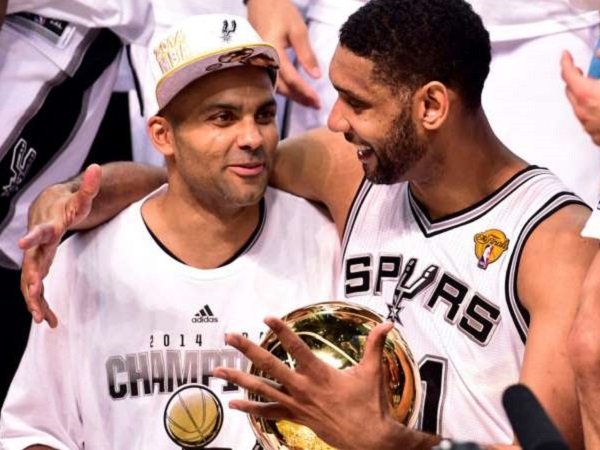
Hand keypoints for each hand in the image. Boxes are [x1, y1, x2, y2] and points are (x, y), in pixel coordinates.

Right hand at [19, 164, 100, 326]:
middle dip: (31, 280)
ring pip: (30, 282)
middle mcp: (37, 245)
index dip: (33, 236)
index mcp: (48, 227)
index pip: (40, 231)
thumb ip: (90, 185)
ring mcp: (35, 258)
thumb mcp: (82, 196)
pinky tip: (49, 321)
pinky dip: (41, 304)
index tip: (24, 243)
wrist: (50, 208)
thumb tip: (98, 167)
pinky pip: (36, 289)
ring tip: (44, 319)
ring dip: (35, 300)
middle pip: (30, 263)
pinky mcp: (39, 268)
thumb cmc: (69, 204)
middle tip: (35, 296)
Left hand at [214, 318, 428, 449]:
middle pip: (269, 365)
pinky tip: (232, 403)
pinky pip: (268, 412)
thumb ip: (375, 344)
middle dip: (247, 349)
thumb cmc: (369, 404)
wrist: (368, 439)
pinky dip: (249, 407)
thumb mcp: (372, 371)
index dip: (281, 330)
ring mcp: (296, 404)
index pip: (296, 347)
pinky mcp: (295, 417)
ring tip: (217, 369)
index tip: (267, 318)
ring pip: (261, 389)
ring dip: (238, 378)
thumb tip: (388, 323)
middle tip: (230, 337)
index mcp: (319, 373)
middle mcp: (302, 387)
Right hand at [247, 0, 320, 108]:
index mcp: (272, 52)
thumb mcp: (298, 30)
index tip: (318, 101)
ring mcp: (259, 63)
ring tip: (309, 102)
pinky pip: (272, 80)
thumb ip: (307, 54)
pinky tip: (297, 92)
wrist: (262, 1)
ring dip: (293, 96)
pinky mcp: (260, 63)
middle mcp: (263, 60)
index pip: (290, 78)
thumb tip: (317, 77)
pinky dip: (286, 88)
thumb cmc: (281, 12)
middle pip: (281, 87)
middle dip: (300, 98)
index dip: (304, 91)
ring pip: (276, 86)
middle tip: (316, 106)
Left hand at [561, 50, 599, 144]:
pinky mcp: (596, 136)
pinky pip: (589, 120)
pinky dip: (593, 110)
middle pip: (570, 91)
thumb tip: (599, 53)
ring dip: (584, 95)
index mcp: (587, 94)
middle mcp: (583, 111)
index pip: (568, 74)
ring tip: (597, 89)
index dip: (566, 62)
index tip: (566, 56)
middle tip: (580, 71)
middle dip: (574, 79)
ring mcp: (589, 126)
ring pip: (579, 107)